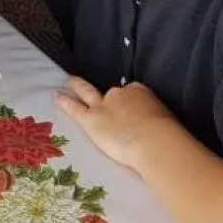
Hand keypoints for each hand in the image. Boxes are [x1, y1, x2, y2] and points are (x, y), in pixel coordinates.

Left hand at [54, 77, 182, 172]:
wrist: (154, 141)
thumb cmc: (167, 136)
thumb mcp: (166, 123)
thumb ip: (157, 124)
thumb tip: (160, 134)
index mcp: (141, 93)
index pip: (132, 94)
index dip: (130, 103)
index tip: (131, 111)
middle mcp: (120, 94)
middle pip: (110, 92)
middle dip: (103, 93)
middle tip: (97, 88)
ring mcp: (104, 104)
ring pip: (87, 92)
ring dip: (77, 86)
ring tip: (68, 82)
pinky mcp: (91, 119)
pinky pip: (74, 108)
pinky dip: (64, 102)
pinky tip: (56, 97)